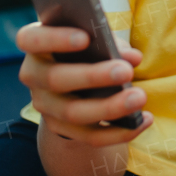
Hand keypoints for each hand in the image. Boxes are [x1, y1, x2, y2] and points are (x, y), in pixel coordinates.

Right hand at [16, 22, 153, 147]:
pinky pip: (89, 137)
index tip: (86, 38)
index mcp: (36, 45)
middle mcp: (34, 76)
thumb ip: (111, 43)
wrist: (75, 83)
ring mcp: (44, 106)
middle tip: (126, 71)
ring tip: (139, 98)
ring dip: (109, 107)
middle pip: (56, 79)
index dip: (55, 39)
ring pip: (72, 113)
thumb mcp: (96, 40)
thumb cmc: (87, 49)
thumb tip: (133, 57)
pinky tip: (144, 120)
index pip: (31, 39)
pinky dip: (119, 132)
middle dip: (93, 76)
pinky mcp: (61, 129)